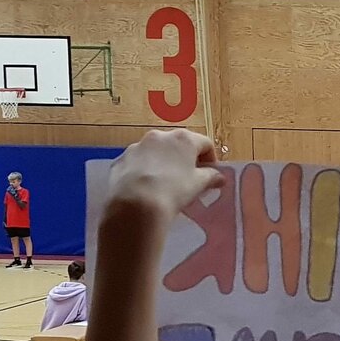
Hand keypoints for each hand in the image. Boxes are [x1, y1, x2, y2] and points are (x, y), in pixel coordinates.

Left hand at [104, 130, 225, 221]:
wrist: (135, 204)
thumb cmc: (174, 190)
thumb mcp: (199, 185)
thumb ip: (211, 177)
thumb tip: (219, 176)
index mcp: (183, 138)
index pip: (205, 143)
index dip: (211, 159)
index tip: (211, 175)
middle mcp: (159, 136)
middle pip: (178, 144)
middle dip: (185, 159)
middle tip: (188, 178)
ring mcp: (137, 146)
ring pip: (155, 152)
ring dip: (162, 163)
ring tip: (164, 184)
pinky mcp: (120, 160)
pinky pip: (137, 163)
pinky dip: (143, 171)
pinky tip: (145, 188)